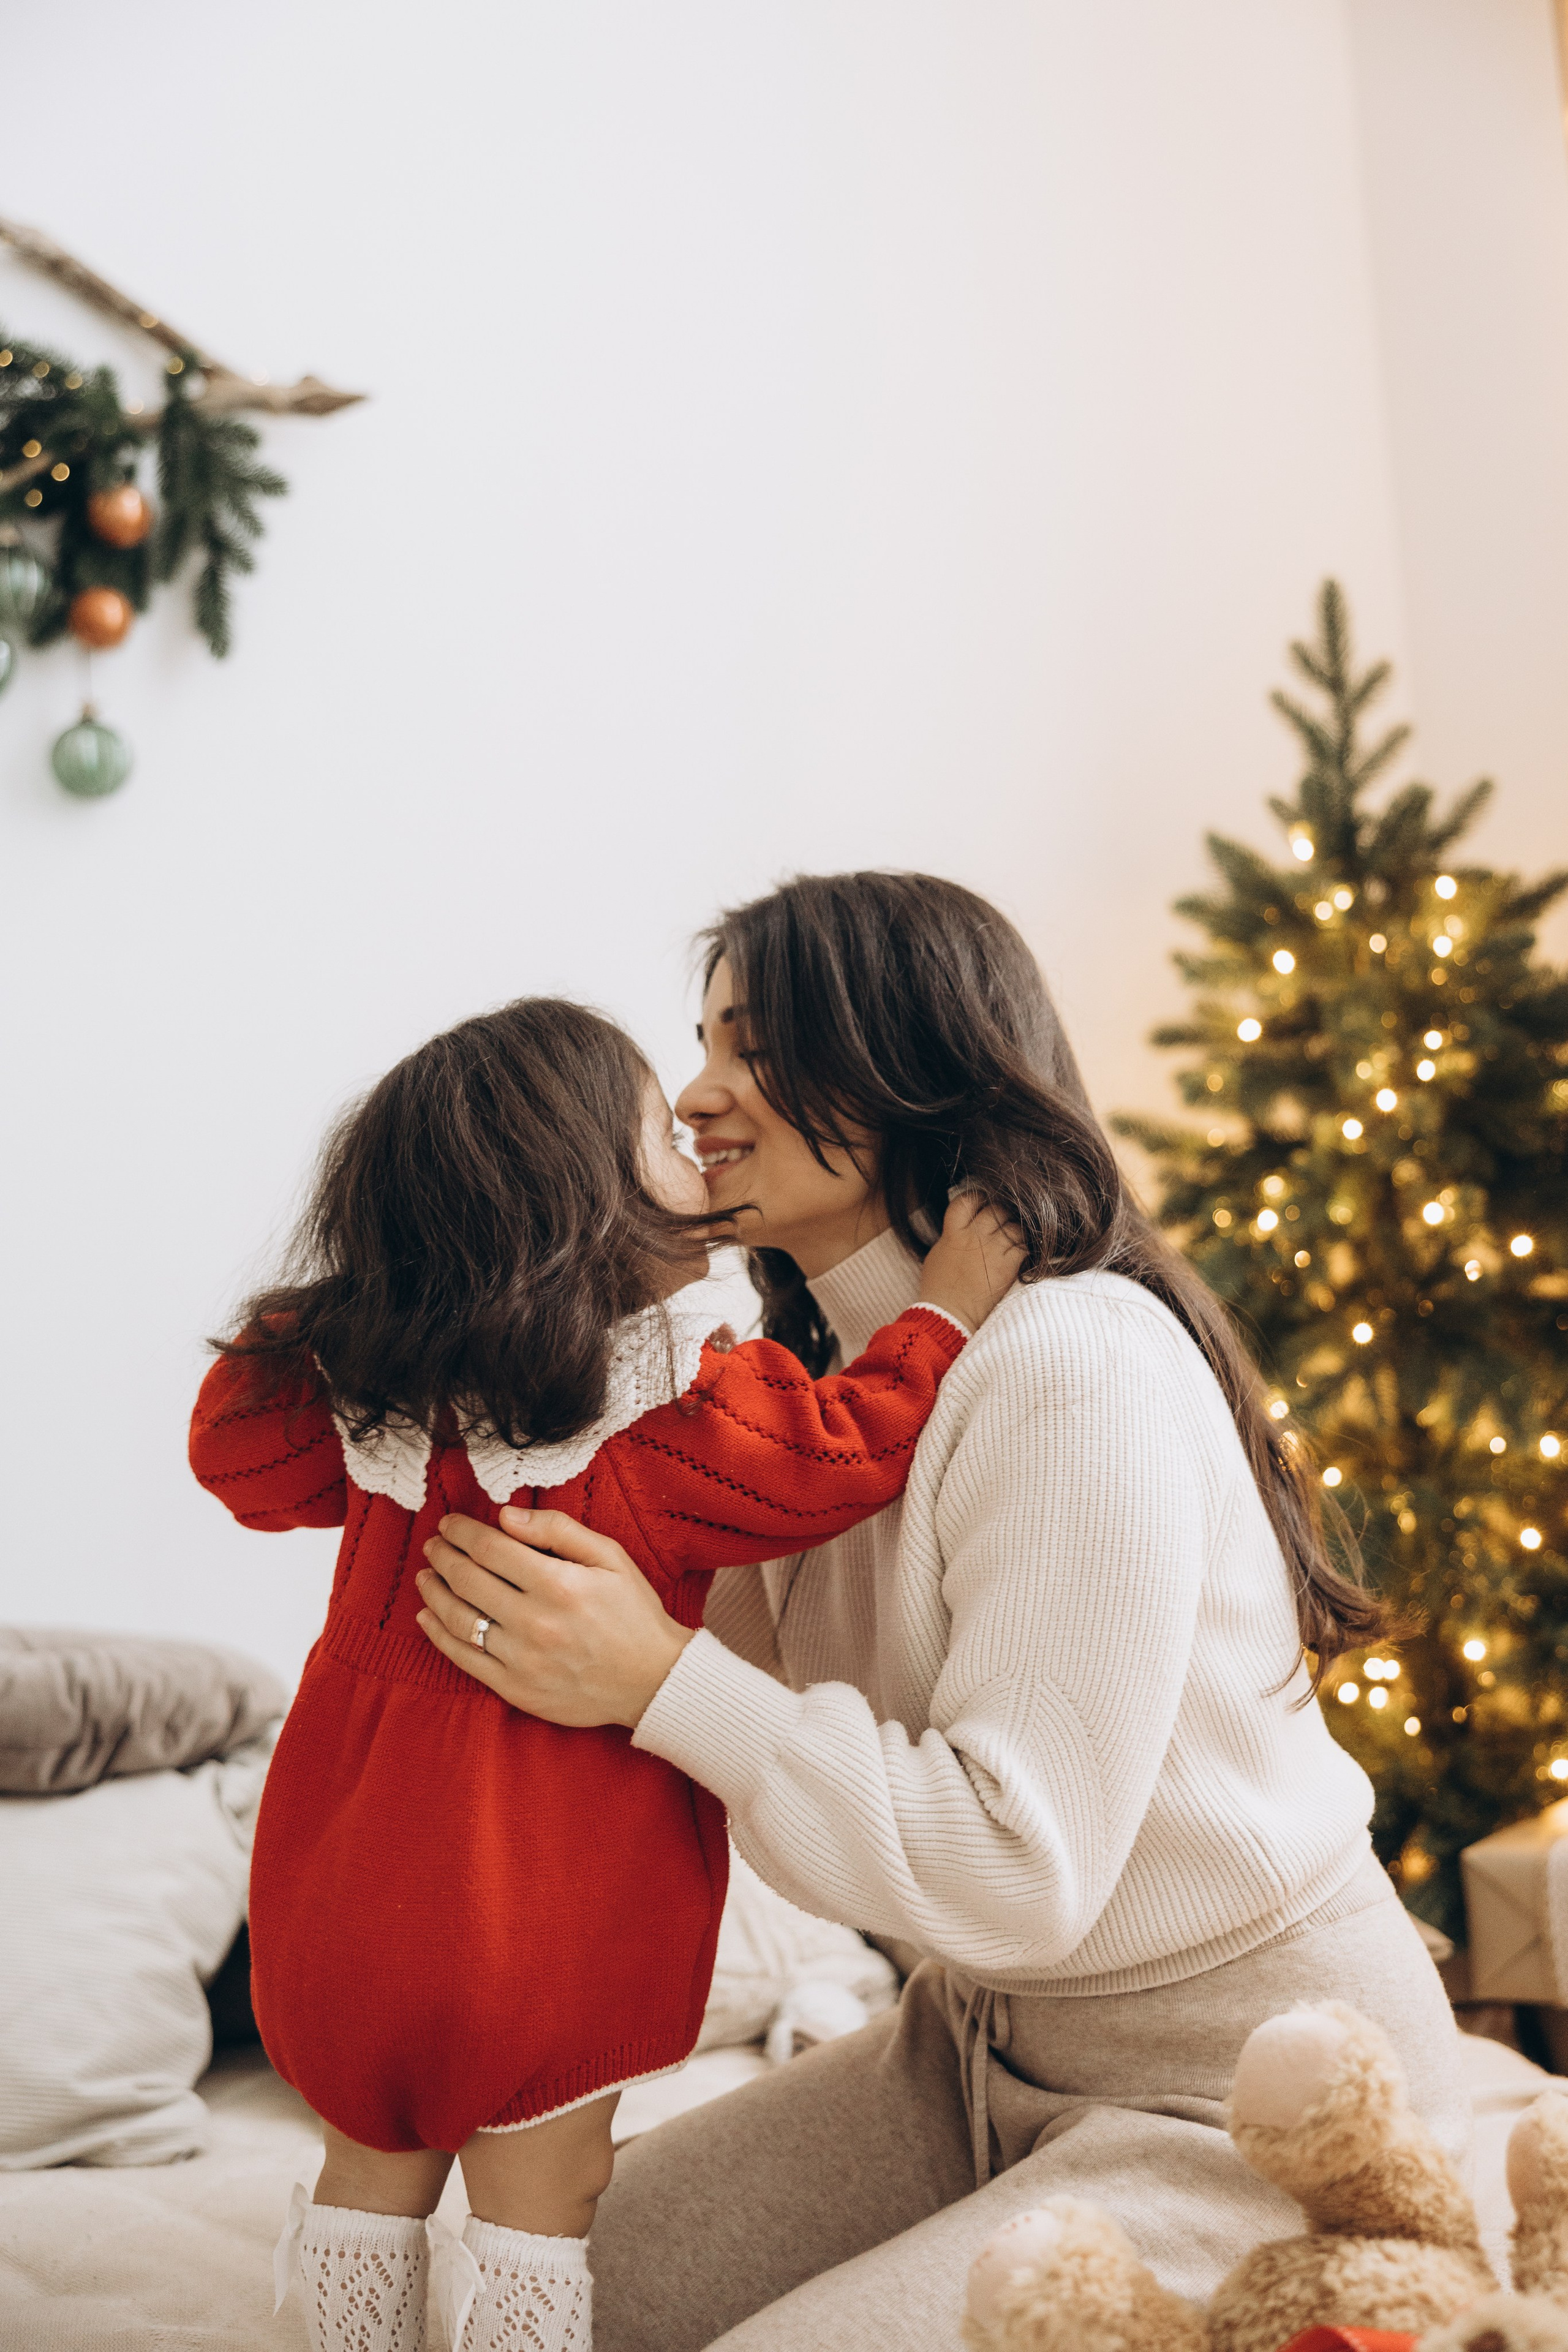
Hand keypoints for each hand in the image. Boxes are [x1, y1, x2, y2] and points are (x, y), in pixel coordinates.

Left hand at [415, 1508, 694, 1728]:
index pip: (490, 1549)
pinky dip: (439, 1635)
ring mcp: (522, 1659)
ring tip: (426, 1575)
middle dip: (443, 1556)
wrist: (653, 1680)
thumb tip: (506, 1517)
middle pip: (468, 1580)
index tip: (449, 1524)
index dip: (462, 1532)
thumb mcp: (610, 1557)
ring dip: (435, 1592)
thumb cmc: (633, 1613)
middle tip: (433, 1544)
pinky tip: (427, 1617)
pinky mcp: (515, 1689)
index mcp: (558, 1584)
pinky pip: (464, 1659)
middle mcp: (535, 1622)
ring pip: (459, 1619)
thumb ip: (558, 1530)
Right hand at [920, 1194, 1026, 1331]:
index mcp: (952, 1233)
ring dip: (1016, 1231)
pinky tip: (1021, 1253)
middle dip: (1001, 1213)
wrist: (948, 1317)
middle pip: (995, 1210)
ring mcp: (992, 1251)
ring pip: (1014, 1226)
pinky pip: (1024, 1247)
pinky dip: (1025, 1248)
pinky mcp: (1008, 1267)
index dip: (978, 1197)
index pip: (967, 1200)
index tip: (983, 1200)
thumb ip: (952, 1235)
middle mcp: (973, 1238)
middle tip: (1003, 1221)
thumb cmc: (939, 1289)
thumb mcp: (938, 1254)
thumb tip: (965, 1226)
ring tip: (1013, 1239)